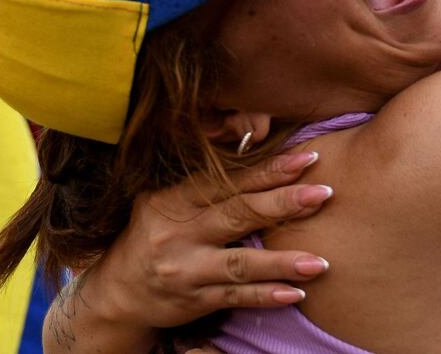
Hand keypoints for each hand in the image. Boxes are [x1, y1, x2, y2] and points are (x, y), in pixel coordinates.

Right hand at [77, 151, 332, 329]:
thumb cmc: (155, 235)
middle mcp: (177, 232)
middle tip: (324, 194)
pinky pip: (234, 297)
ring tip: (320, 262)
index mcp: (173, 199)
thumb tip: (258, 142)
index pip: (226, 181)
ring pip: (240, 264)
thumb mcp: (167, 202)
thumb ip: (208, 183)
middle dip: (283, 204)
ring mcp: (185, 269)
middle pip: (237, 214)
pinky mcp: (193, 300)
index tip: (307, 158)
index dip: (267, 169)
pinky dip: (265, 296)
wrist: (116, 292)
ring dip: (282, 263)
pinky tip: (294, 293)